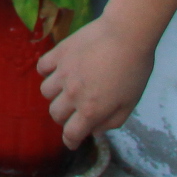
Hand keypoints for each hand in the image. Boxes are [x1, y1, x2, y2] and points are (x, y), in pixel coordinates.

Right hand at [36, 12, 155, 146]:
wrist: (126, 35)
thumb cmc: (134, 70)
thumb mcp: (130, 104)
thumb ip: (111, 121)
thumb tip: (95, 129)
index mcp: (90, 110)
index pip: (71, 134)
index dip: (70, 141)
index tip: (72, 141)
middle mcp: (72, 94)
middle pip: (55, 114)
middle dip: (64, 118)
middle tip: (74, 112)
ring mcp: (63, 73)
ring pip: (46, 92)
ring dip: (55, 95)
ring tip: (65, 89)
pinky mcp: (58, 54)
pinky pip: (42, 67)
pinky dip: (47, 72)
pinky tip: (57, 70)